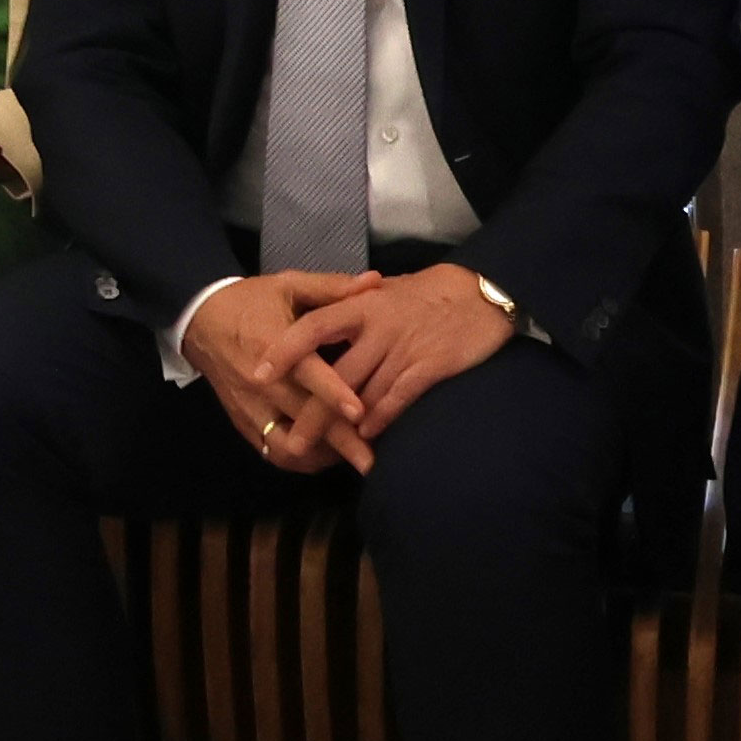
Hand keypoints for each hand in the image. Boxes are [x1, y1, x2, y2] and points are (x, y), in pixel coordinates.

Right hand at [182, 269, 379, 472]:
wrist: (200, 319)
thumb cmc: (250, 301)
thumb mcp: (288, 285)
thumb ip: (332, 288)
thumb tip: (375, 282)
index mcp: (273, 344)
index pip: (306, 375)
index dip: (333, 395)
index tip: (360, 413)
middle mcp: (261, 383)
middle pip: (303, 421)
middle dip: (339, 443)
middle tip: (371, 462)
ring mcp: (250, 407)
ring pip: (286, 447)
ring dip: (319, 456)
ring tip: (351, 457)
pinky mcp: (243, 422)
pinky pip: (272, 452)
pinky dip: (299, 459)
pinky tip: (323, 455)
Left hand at [293, 261, 517, 444]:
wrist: (482, 293)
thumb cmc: (430, 290)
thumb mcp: (386, 289)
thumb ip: (354, 304)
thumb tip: (321, 317)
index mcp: (362, 306)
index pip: (312, 328)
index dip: (284, 351)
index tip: (258, 373)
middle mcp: (378, 328)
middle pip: (335, 376)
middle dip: (312, 412)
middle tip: (292, 440)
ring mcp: (403, 349)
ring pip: (365, 395)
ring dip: (345, 427)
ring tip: (326, 451)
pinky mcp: (429, 368)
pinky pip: (397, 399)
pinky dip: (381, 421)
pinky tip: (368, 437)